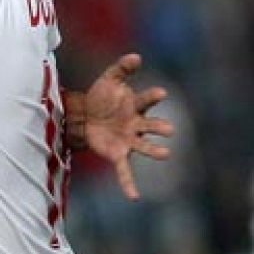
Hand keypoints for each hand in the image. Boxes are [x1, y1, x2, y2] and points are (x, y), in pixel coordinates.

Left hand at [79, 53, 173, 200]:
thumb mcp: (109, 81)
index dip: (152, 97)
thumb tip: (136, 56)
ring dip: (154, 150)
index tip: (160, 93)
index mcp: (136, 107)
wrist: (84, 117)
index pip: (146, 101)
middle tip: (169, 129)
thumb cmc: (101, 98)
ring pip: (144, 147)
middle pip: (151, 126)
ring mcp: (128, 141)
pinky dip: (129, 184)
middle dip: (159, 127)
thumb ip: (121, 69)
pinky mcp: (118, 154)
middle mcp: (136, 125)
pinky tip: (135, 197)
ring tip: (165, 153)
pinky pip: (124, 171)